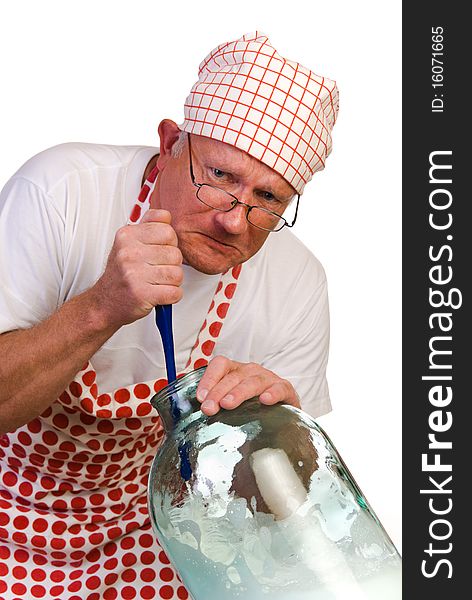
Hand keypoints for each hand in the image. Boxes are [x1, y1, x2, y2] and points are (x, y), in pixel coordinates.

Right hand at [92, 209, 182, 327]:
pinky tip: (159, 294)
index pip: (168, 230)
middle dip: (172, 265)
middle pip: (175, 253)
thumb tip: (166, 216)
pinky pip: (175, 293)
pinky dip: (171, 297)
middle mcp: (129, 252)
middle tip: (157, 270)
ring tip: (157, 283)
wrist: (104, 303)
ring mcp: (134, 273)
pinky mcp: (141, 294)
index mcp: (127, 235)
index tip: (159, 251)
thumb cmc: (121, 274)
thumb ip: (148, 226)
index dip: (169, 243)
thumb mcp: (128, 244)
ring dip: (172, 282)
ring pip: (177, 274)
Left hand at [196, 356, 299, 415]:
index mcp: (235, 371)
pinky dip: (272, 393)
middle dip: (218, 392)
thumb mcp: (232, 404)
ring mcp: (269, 378)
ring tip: (228, 404)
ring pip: (252, 381)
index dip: (209, 379)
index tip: (200, 397)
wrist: (283, 414)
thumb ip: (215, 406)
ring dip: (239, 393)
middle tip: (209, 408)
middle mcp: (251, 371)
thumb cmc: (252, 408)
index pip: (220, 365)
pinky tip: (265, 400)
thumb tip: (192, 418)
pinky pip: (279, 388)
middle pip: (233, 376)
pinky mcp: (285, 389)